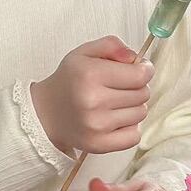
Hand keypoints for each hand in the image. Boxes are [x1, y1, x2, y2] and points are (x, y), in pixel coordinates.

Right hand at [31, 36, 154, 156]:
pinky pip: (134, 136)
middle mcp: (93, 101)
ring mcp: (97, 126)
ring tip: (116, 103)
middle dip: (138, 87)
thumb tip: (136, 58)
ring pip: (141, 114)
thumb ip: (112, 45)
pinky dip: (130, 128)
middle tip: (122, 87)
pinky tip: (116, 120)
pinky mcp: (99, 145)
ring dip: (134, 107)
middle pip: (143, 94)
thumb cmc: (69, 81)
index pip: (140, 75)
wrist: (45, 113)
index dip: (145, 70)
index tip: (141, 70)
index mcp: (90, 74)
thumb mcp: (84, 53)